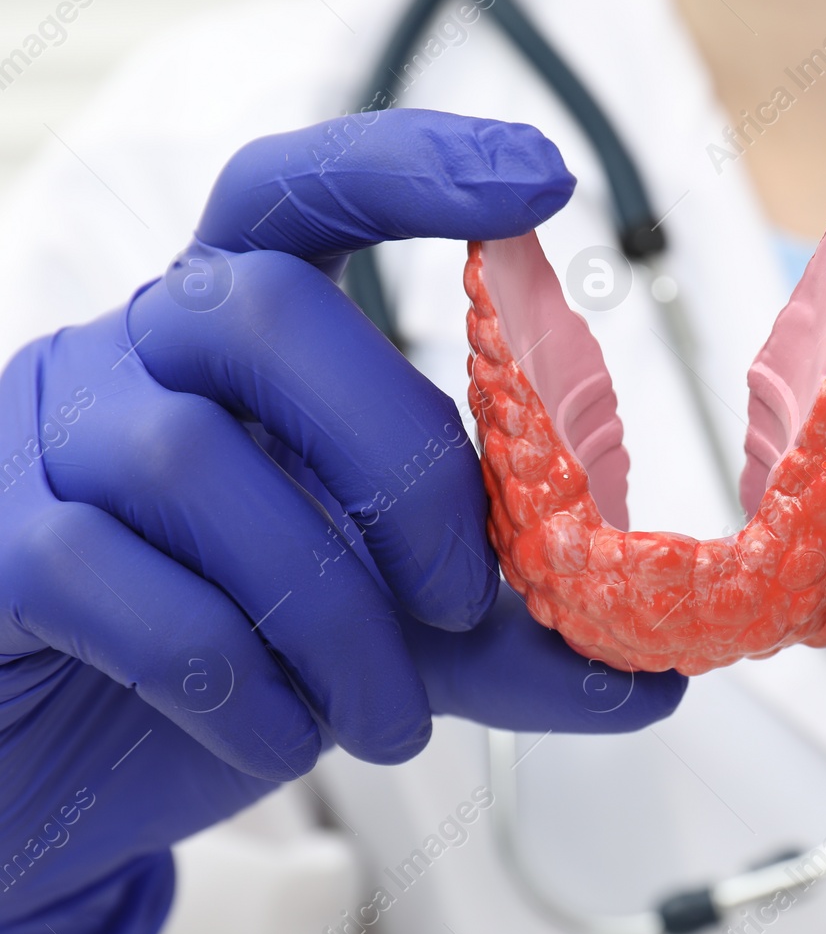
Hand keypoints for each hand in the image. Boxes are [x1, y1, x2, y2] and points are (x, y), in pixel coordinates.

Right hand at [0, 109, 684, 933]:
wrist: (63, 765)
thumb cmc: (231, 653)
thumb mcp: (393, 635)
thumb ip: (510, 639)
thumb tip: (656, 673)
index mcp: (242, 336)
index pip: (304, 194)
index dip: (412, 168)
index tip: (542, 180)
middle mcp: (137, 351)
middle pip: (267, 310)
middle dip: (402, 461)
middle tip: (467, 600)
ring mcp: (45, 437)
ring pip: (198, 466)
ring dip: (333, 615)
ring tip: (389, 716)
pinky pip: (113, 581)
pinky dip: (234, 675)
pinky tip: (281, 730)